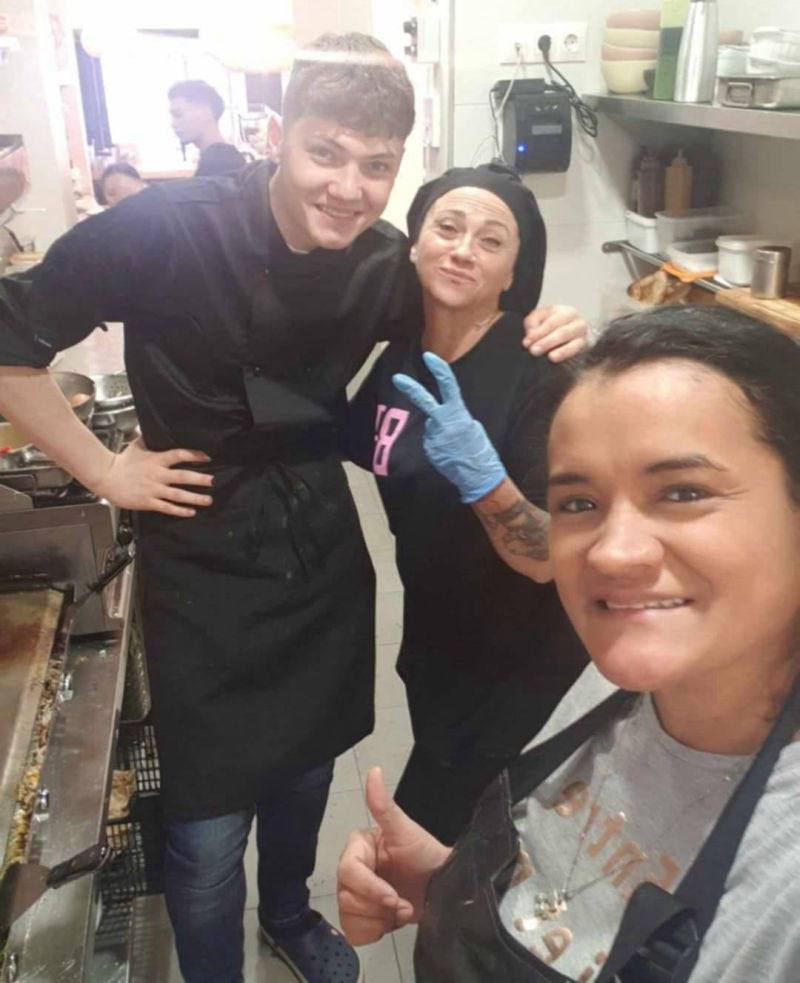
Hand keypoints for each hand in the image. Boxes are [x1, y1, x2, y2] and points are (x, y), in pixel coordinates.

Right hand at [93, 436, 213, 516]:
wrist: (105, 477)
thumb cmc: (121, 461)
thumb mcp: (137, 445)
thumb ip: (150, 438)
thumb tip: (156, 426)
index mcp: (156, 459)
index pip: (179, 455)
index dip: (194, 455)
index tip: (207, 457)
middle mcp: (157, 474)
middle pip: (183, 476)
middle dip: (200, 479)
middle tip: (213, 481)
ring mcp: (153, 489)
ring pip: (178, 494)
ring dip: (195, 498)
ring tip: (208, 499)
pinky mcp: (148, 502)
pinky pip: (167, 507)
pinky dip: (180, 510)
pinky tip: (191, 512)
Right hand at [337, 767, 450, 945]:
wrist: (444, 887)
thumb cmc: (426, 856)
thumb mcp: (406, 830)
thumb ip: (385, 806)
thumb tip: (374, 772)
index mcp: (358, 848)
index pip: (348, 872)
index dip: (370, 888)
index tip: (394, 897)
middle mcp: (352, 870)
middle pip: (346, 897)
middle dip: (380, 906)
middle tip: (402, 904)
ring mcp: (355, 895)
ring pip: (349, 916)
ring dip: (380, 920)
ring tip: (400, 910)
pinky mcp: (362, 917)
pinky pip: (354, 933)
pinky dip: (375, 932)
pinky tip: (390, 921)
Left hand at [392, 352, 506, 503]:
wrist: (478, 475)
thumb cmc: (480, 450)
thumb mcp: (473, 427)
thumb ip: (455, 417)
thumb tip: (439, 418)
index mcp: (459, 413)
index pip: (448, 386)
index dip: (439, 370)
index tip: (429, 357)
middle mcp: (444, 423)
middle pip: (424, 401)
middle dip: (410, 388)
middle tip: (396, 378)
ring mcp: (434, 436)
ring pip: (431, 428)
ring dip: (439, 434)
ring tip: (453, 446)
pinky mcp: (429, 449)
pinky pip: (430, 442)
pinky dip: (438, 445)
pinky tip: (449, 453)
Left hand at [522, 305, 588, 362]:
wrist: (575, 331)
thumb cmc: (554, 323)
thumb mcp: (541, 318)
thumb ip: (533, 322)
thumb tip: (530, 333)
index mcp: (564, 312)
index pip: (550, 322)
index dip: (538, 333)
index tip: (526, 342)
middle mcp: (576, 321)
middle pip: (562, 332)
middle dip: (546, 342)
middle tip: (534, 351)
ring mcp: (581, 334)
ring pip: (572, 343)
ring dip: (560, 351)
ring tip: (549, 357)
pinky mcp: (583, 345)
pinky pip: (575, 350)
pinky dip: (565, 354)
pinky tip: (555, 359)